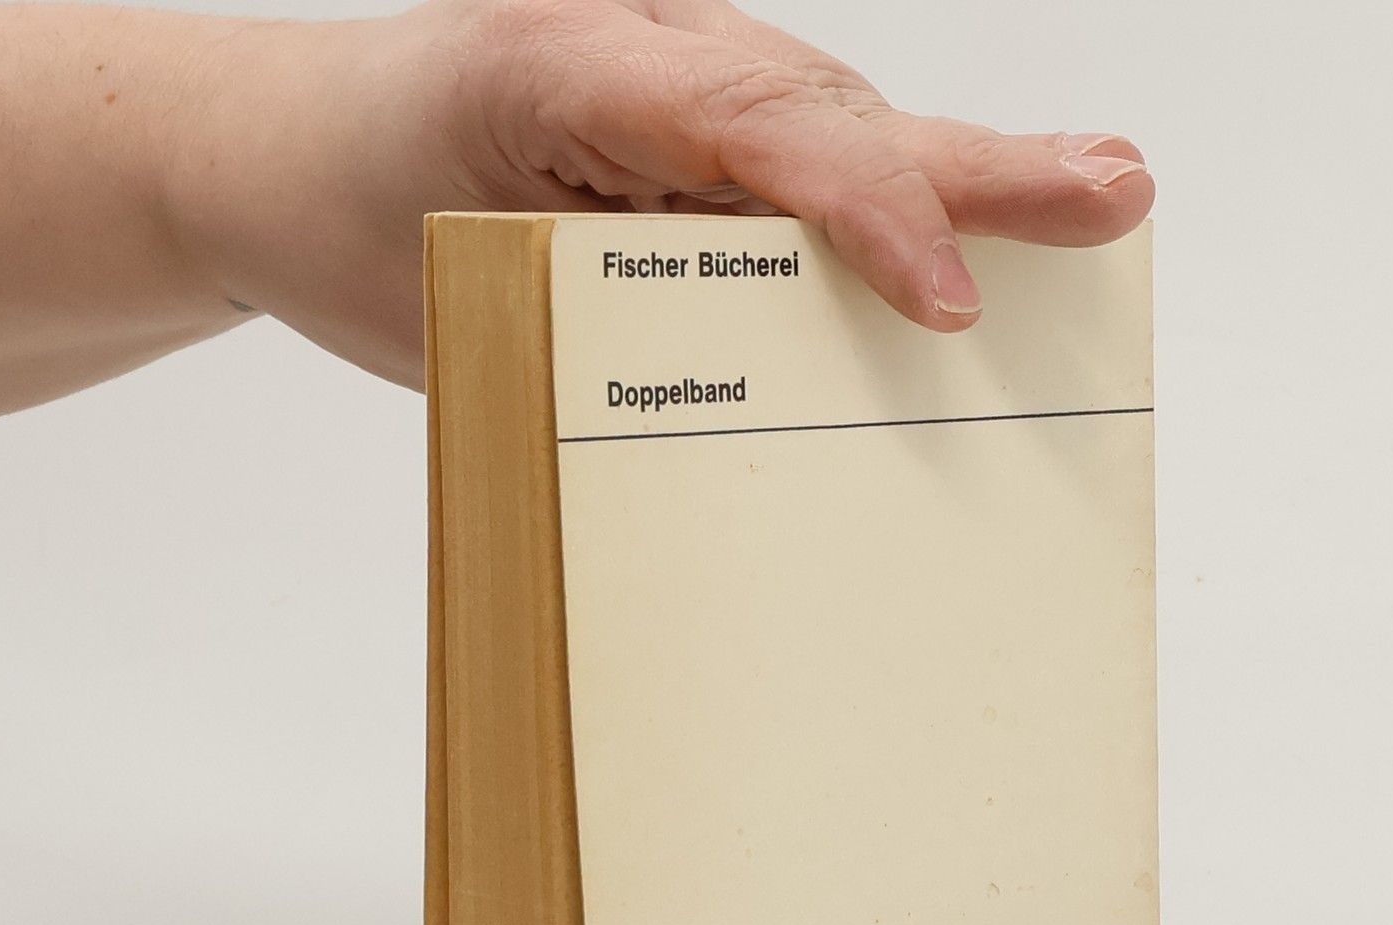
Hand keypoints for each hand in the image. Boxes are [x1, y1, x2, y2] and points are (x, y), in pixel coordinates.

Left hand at [173, 0, 1153, 387]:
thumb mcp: (455, 282)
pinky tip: (981, 242)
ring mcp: (677, 77)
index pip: (754, 126)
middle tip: (1108, 193)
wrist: (284, 158)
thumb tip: (754, 410)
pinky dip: (892, 215)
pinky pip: (804, 165)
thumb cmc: (354, 206)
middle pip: (834, 113)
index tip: (948, 304)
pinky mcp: (687, 129)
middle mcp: (648, 46)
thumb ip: (598, 318)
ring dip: (965, 183)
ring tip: (1093, 199)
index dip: (868, 209)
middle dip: (973, 172)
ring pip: (839, 129)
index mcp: (574, 57)